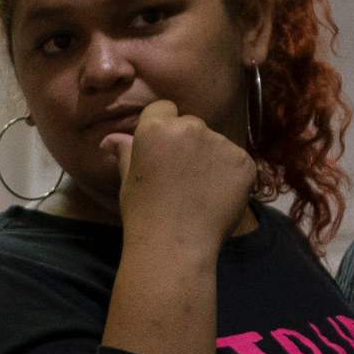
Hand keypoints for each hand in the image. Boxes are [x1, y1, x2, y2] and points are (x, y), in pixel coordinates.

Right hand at [113, 101, 259, 250]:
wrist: (175, 245)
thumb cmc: (143, 214)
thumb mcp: (128, 181)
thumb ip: (126, 153)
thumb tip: (110, 140)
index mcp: (157, 128)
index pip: (163, 109)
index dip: (161, 129)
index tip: (160, 153)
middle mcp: (191, 127)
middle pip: (191, 124)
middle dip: (186, 144)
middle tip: (178, 178)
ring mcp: (221, 143)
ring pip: (215, 143)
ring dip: (209, 159)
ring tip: (198, 191)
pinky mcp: (244, 162)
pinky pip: (235, 161)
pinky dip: (229, 176)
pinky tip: (215, 197)